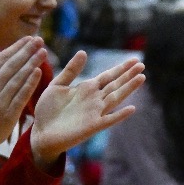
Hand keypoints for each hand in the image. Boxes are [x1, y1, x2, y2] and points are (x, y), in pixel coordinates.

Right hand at [0, 37, 46, 153]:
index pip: (1, 59)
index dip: (16, 47)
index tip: (29, 39)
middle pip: (11, 65)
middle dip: (27, 51)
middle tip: (40, 40)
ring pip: (18, 78)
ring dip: (32, 64)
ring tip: (43, 53)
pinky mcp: (8, 114)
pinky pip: (21, 95)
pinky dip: (30, 83)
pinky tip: (38, 72)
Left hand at [28, 54, 145, 165]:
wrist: (41, 133)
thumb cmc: (47, 110)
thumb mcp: (57, 85)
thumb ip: (71, 70)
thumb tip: (83, 52)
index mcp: (87, 88)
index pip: (108, 76)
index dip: (121, 68)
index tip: (134, 59)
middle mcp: (94, 99)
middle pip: (115, 85)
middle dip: (128, 75)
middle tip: (142, 64)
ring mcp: (95, 113)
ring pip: (116, 98)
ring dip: (128, 88)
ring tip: (142, 77)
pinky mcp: (92, 126)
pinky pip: (109, 120)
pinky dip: (120, 115)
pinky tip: (131, 108)